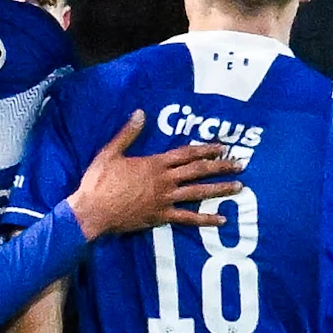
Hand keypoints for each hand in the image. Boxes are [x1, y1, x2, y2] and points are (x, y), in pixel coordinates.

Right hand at [62, 111, 239, 239]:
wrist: (92, 211)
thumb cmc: (99, 181)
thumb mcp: (110, 152)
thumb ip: (128, 133)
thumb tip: (140, 113)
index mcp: (155, 164)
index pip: (186, 154)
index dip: (206, 149)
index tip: (223, 147)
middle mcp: (165, 180)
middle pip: (198, 171)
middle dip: (221, 167)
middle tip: (240, 165)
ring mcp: (165, 200)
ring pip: (198, 193)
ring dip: (220, 189)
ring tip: (238, 187)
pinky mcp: (161, 217)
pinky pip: (188, 219)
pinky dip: (206, 220)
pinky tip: (221, 220)